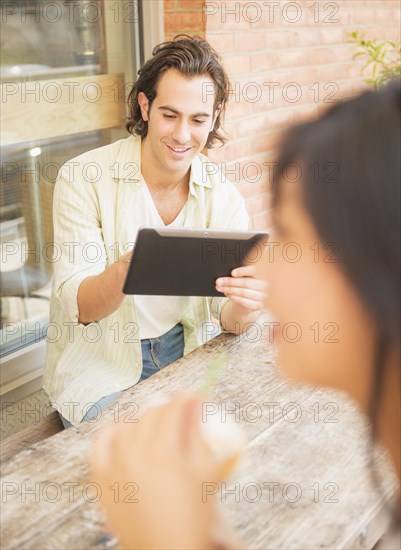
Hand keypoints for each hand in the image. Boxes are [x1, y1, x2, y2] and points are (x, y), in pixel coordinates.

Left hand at [91, 394, 222, 549]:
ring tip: (156, 422)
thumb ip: (199, 435)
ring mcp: (115, 466)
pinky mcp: (101, 480)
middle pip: (151, 413)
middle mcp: (136, 455)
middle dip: (168, 406)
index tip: (193, 397)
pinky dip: (111, 432)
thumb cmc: (192, 518)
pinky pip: (100, 444)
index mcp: (165, 453)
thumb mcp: (205, 474)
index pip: (174, 409)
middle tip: (179, 410)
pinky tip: (123, 430)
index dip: (186, 398)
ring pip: (127, 424)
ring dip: (143, 417)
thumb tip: (197, 405)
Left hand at [216, 264, 266, 314]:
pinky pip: (244, 301)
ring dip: (229, 290)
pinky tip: (227, 293)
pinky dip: (233, 297)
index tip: (232, 273)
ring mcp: (263, 296)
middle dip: (230, 282)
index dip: (243, 271)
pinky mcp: (258, 306)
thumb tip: (225, 275)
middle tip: (219, 281)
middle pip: (246, 283)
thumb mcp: (247, 276)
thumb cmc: (248, 283)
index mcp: (264, 273)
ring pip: (243, 292)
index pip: (255, 270)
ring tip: (220, 287)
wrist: (254, 298)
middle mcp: (266, 285)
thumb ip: (240, 274)